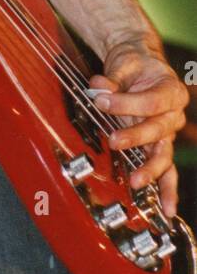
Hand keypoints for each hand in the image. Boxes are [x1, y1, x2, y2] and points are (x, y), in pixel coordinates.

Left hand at [89, 39, 188, 217]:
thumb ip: (111, 79)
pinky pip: (167, 170)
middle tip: (114, 140)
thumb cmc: (135, 64)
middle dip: (135, 137)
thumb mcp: (123, 64)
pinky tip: (168, 209)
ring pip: (163, 154)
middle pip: (158, 129)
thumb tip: (98, 88)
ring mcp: (168, 133)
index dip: (127, 103)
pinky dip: (168, 190)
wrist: (142, 64)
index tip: (102, 100)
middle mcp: (174, 114)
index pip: (151, 101)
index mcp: (171, 90)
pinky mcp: (160, 145)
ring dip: (150, 169)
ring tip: (136, 181)